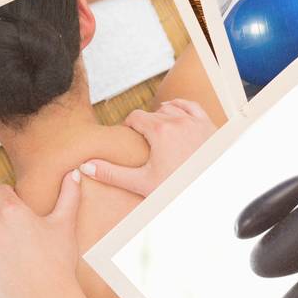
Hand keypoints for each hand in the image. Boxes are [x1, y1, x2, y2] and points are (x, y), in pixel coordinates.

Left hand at [0, 171, 93, 297]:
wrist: (46, 295)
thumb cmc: (58, 259)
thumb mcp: (65, 224)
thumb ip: (69, 195)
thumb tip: (75, 173)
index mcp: (14, 210)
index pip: (1, 191)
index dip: (10, 195)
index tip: (17, 201)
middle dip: (1, 211)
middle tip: (16, 223)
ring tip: (4, 234)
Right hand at [82, 99, 216, 196]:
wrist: (212, 190)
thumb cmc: (179, 188)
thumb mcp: (142, 183)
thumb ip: (112, 173)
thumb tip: (86, 166)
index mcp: (159, 130)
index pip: (135, 117)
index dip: (129, 126)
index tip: (129, 137)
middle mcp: (178, 120)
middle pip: (152, 113)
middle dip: (145, 124)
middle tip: (142, 140)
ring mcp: (196, 121)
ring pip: (171, 108)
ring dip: (162, 116)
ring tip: (156, 129)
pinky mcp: (209, 125)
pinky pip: (192, 106)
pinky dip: (182, 107)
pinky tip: (176, 115)